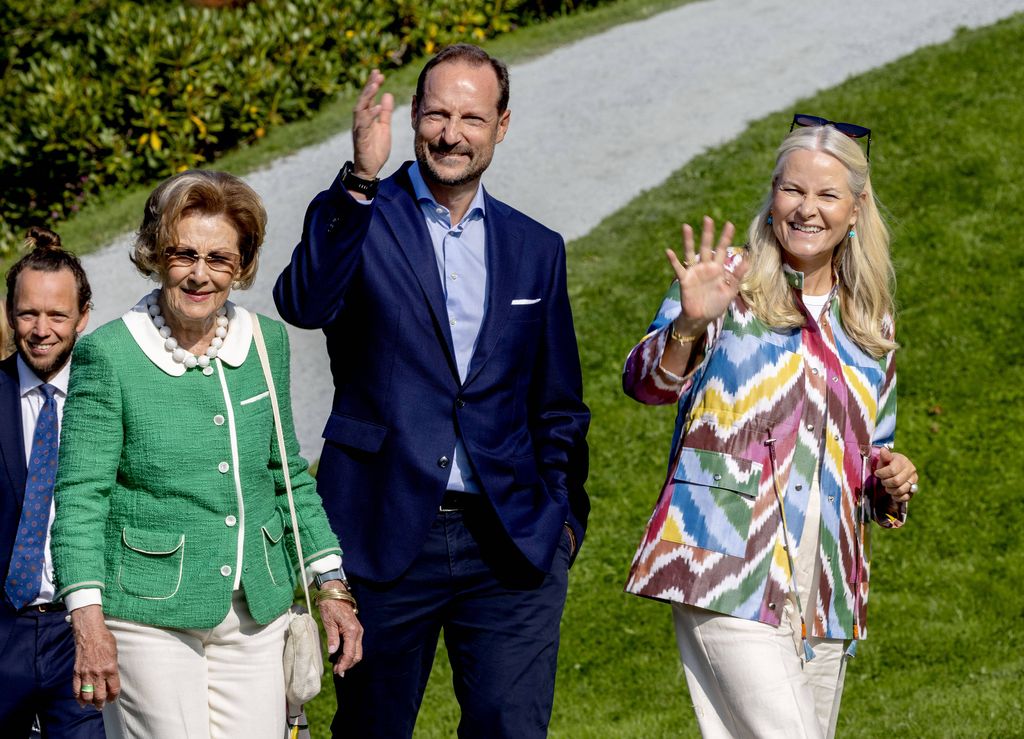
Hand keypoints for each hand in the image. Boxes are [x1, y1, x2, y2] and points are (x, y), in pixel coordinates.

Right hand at [70, 605, 119, 709]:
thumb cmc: (105, 640)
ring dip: (91, 702)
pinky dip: (78, 698)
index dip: (113, 696)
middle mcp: (99, 673)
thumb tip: (111, 679)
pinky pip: (76, 689)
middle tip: (102, 705)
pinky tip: (82, 702)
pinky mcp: (77, 672)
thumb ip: (113, 667)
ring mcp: (86, 674)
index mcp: (111, 668)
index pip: (113, 689)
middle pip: (100, 695)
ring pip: (88, 695)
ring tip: (93, 705)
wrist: (89, 633)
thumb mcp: (115, 654)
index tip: (112, 699)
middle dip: (101, 703)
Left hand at [316, 584, 362, 675]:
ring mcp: (358, 631)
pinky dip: (349, 653)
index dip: (344, 664)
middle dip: (348, 665)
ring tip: (337, 666)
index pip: (350, 653)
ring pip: (357, 651)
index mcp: (352, 631)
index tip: (338, 672)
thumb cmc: (330, 606)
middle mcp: (358, 632)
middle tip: (337, 672)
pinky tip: (340, 656)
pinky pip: (355, 645)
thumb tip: (333, 652)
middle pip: (357, 655)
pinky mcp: (355, 630)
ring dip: (349, 660)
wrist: (335, 593)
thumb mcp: (329, 621)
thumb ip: (332, 637)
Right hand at [351, 69, 393, 179]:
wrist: (370, 169)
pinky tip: (377, 108)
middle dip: (369, 86)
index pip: (369, 98)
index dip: (373, 85)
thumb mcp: (384, 128)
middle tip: (376, 74)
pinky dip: (370, 116)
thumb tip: (387, 95)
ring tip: (375, 85)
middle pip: (363, 99)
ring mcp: (360, 129)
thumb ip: (385, 113)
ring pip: (360, 109)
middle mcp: (361, 121)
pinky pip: (364, 125)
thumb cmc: (375, 149)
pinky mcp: (361, 139)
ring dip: (367, 97)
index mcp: (367, 117)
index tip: (379, 73)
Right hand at [665, 216, 748, 333]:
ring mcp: (694, 272)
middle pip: (706, 246)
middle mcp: (705, 267)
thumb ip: (738, 275)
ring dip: (688, 240)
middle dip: (707, 233)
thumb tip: (748, 259)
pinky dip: (673, 260)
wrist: (702, 317)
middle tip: (708, 218)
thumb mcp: (731, 290)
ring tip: (686, 226)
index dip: (725, 237)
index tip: (729, 224)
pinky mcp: (685, 279)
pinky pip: (678, 268)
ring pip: (691, 252)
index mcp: (718, 268)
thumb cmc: (717, 304)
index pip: (723, 249)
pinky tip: (669, 251)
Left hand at [875, 447, 918, 503]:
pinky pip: (906, 497)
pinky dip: (897, 497)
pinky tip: (892, 493)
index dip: (881, 473)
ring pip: (901, 490)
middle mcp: (911, 471)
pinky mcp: (913, 490)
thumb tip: (883, 450)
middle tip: (882, 481)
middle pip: (896, 481)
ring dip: (890, 490)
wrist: (895, 471)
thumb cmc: (888, 464)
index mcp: (904, 461)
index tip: (877, 473)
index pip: (892, 470)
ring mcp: (914, 481)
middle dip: (885, 482)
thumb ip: (885, 456)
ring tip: (887, 486)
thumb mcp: (884, 459)